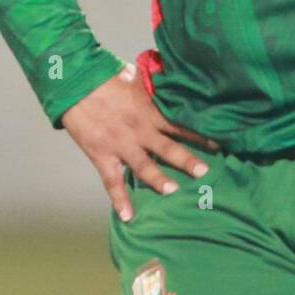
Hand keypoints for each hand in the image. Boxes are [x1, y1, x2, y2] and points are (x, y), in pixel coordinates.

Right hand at [61, 62, 219, 220]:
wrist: (76, 83)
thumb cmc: (106, 77)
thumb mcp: (136, 79)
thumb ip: (153, 89)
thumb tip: (172, 82)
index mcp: (150, 112)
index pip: (180, 126)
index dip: (199, 136)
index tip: (219, 145)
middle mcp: (139, 131)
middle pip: (168, 148)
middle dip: (187, 160)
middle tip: (206, 173)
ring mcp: (121, 145)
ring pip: (144, 167)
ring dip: (160, 180)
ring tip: (175, 192)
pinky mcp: (102, 155)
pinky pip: (112, 182)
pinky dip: (119, 200)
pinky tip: (128, 216)